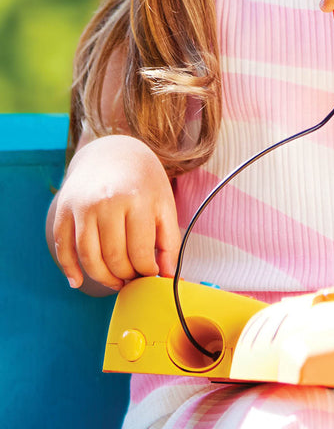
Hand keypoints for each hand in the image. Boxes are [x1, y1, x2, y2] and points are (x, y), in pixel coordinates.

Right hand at [49, 135, 179, 291]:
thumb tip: (168, 276)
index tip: (151, 274)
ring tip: (115, 282)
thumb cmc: (143, 181)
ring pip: (88, 258)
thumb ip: (169, 239)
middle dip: (125, 276)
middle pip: (113, 257)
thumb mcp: (164, 203)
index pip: (140, 251)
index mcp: (137, 199)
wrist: (113, 152)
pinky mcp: (63, 210)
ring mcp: (82, 206)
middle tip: (133, 279)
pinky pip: (63, 248)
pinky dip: (69, 270)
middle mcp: (107, 202)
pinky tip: (77, 282)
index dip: (146, 271)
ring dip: (102, 278)